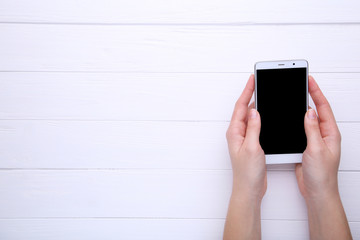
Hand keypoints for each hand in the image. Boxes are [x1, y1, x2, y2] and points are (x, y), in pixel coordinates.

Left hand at [226, 74, 265, 201]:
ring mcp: (244, 138)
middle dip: (251, 94)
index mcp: (234, 132)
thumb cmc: (247, 172)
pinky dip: (260, 117)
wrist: (249, 188)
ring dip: (256, 105)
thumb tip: (255, 111)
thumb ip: (253, 128)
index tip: (253, 79)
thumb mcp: (252, 147)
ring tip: (263, 93)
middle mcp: (237, 133)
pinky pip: (255, 125)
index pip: (241, 106)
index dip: (247, 91)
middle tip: (259, 81)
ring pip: (250, 116)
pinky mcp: (251, 143)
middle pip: (244, 109)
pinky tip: (266, 114)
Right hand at [296, 76, 340, 201]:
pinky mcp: (306, 146)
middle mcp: (324, 134)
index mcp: (330, 133)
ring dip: (301, 107)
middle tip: (302, 83)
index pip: (323, 107)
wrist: (317, 192)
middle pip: (317, 110)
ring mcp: (315, 140)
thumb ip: (312, 130)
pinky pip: (301, 129)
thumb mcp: (316, 149)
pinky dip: (296, 121)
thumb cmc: (322, 175)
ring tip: (296, 94)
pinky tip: (291, 117)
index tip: (308, 80)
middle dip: (310, 95)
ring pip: (308, 119)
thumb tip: (309, 112)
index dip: (315, 92)